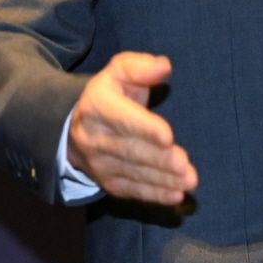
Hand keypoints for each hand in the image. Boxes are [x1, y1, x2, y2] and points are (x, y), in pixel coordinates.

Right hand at [67, 51, 197, 204]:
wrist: (74, 127)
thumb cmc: (109, 94)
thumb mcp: (119, 71)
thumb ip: (140, 67)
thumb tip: (163, 66)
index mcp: (97, 105)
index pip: (122, 118)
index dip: (145, 128)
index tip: (168, 136)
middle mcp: (93, 137)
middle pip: (130, 150)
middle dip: (160, 160)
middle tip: (185, 166)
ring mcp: (98, 163)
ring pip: (133, 173)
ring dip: (162, 179)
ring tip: (188, 181)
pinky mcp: (106, 182)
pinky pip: (131, 190)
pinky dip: (154, 195)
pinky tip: (175, 196)